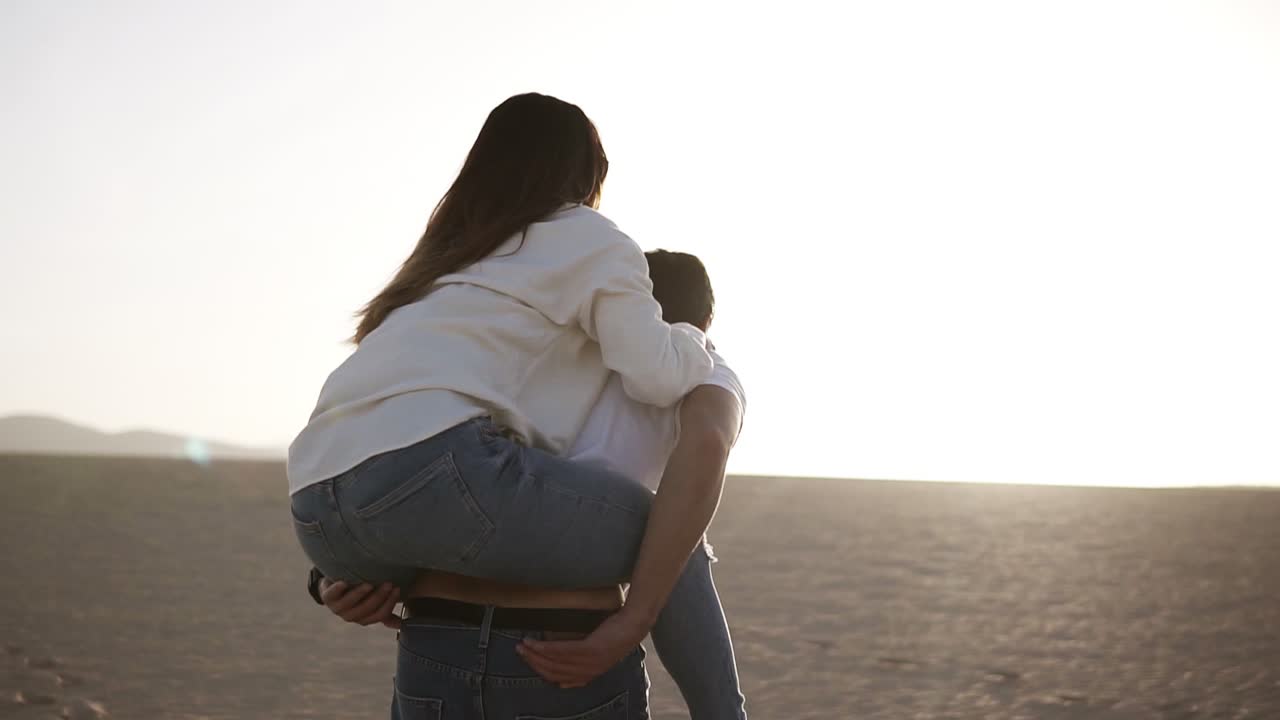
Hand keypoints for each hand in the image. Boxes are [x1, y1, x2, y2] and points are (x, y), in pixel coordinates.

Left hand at [319, 579, 401, 629]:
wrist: (335, 585)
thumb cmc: (359, 594)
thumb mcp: (372, 603)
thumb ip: (385, 613)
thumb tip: (401, 625)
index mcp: (364, 618)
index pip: (380, 614)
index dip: (389, 603)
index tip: (397, 589)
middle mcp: (351, 616)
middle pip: (366, 609)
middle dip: (378, 597)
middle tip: (388, 583)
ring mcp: (337, 608)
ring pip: (349, 604)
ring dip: (360, 594)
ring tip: (369, 584)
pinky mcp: (327, 597)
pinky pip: (330, 596)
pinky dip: (337, 589)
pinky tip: (344, 582)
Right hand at [516, 607, 650, 687]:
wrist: (634, 622)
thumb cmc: (617, 631)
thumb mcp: (599, 649)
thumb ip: (582, 656)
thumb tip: (563, 656)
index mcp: (590, 673)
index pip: (560, 679)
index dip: (542, 672)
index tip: (529, 662)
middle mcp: (589, 671)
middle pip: (554, 671)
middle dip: (533, 662)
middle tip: (519, 651)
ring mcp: (589, 662)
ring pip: (555, 662)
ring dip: (535, 654)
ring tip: (523, 645)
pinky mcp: (590, 649)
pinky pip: (562, 651)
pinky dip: (545, 647)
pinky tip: (536, 642)